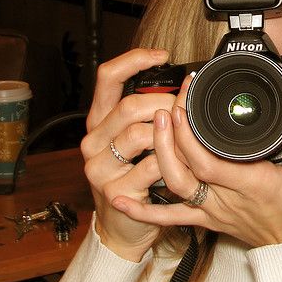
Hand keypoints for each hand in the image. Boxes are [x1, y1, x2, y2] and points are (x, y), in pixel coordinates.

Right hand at [81, 48, 175, 260]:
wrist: (122, 226)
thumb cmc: (134, 177)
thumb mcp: (134, 143)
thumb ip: (147, 117)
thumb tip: (180, 88)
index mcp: (98, 122)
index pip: (108, 78)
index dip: (134, 60)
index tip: (161, 56)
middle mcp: (93, 142)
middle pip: (131, 106)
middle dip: (167, 104)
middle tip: (187, 110)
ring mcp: (100, 167)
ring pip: (142, 135)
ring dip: (172, 136)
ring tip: (187, 141)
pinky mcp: (115, 191)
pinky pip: (153, 167)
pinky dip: (174, 163)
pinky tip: (182, 165)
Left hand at [111, 77, 281, 246]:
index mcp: (251, 184)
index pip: (208, 158)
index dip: (189, 131)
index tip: (184, 102)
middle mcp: (226, 198)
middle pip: (184, 168)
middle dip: (169, 135)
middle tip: (163, 106)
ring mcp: (213, 211)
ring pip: (174, 187)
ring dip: (158, 157)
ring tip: (150, 127)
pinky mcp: (207, 219)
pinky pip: (170, 217)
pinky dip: (143, 210)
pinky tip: (120, 199)